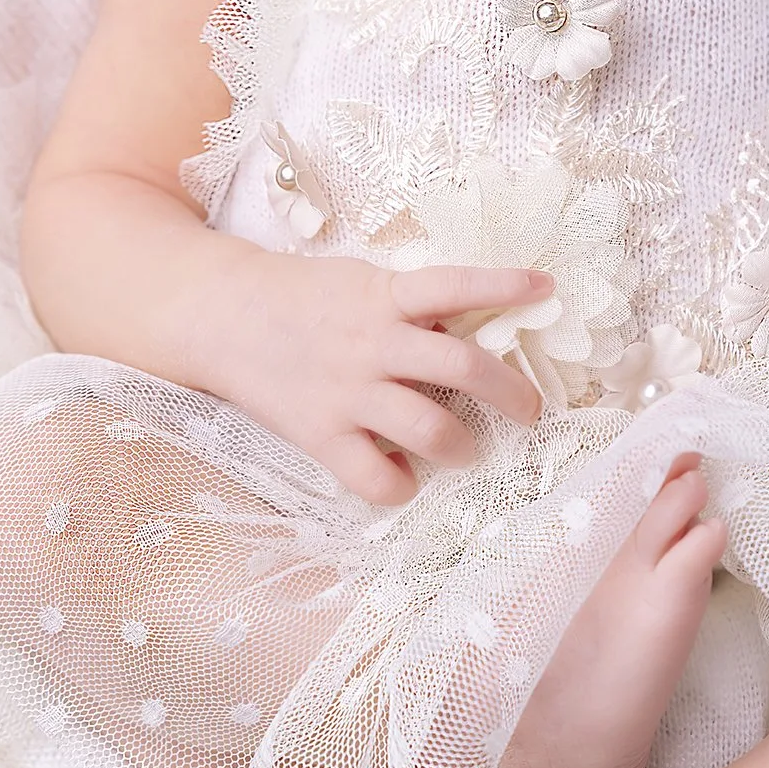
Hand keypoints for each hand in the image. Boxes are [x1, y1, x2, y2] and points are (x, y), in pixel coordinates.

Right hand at [195, 248, 550, 502]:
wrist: (221, 316)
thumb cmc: (300, 296)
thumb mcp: (360, 282)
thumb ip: (407, 305)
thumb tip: (463, 329)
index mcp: (386, 296)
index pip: (457, 285)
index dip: (505, 285)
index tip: (546, 287)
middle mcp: (374, 344)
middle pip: (464, 369)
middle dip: (512, 393)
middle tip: (529, 410)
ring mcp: (349, 393)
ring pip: (431, 430)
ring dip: (464, 447)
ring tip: (468, 449)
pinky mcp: (322, 434)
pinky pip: (376, 479)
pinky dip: (401, 485)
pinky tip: (404, 476)